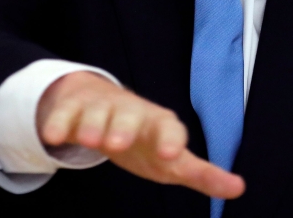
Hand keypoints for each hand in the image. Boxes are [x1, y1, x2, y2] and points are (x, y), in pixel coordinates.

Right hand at [36, 71, 244, 199]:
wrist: (104, 105)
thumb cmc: (145, 140)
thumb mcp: (173, 159)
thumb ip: (202, 174)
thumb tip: (239, 187)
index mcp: (159, 124)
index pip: (170, 128)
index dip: (171, 140)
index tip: (172, 155)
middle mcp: (131, 112)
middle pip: (129, 117)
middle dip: (124, 129)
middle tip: (117, 144)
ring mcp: (101, 108)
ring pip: (96, 114)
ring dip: (93, 126)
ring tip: (90, 140)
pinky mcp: (74, 110)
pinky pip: (65, 115)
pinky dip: (58, 124)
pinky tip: (53, 136)